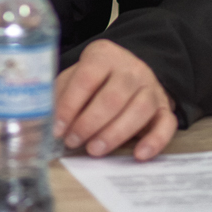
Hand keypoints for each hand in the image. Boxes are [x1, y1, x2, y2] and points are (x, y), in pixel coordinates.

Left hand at [54, 39, 176, 161]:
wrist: (129, 70)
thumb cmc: (95, 78)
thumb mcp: (74, 76)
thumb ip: (62, 93)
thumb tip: (45, 121)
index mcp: (103, 55)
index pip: (87, 77)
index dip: (70, 104)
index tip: (58, 128)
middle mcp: (131, 68)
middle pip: (114, 96)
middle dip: (91, 122)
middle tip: (74, 141)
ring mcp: (151, 87)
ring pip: (140, 109)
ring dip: (116, 133)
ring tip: (95, 150)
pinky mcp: (165, 107)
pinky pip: (166, 124)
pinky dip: (155, 141)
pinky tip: (139, 156)